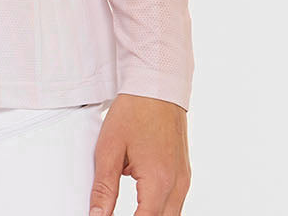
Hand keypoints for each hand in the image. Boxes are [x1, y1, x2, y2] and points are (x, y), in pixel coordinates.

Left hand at [88, 93, 190, 215]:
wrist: (156, 85)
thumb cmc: (135, 110)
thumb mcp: (109, 149)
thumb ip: (104, 188)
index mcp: (159, 181)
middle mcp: (177, 184)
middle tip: (119, 212)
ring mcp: (183, 179)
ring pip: (172, 215)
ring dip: (151, 214)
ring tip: (130, 206)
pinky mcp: (184, 173)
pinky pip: (175, 202)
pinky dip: (159, 206)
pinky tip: (142, 196)